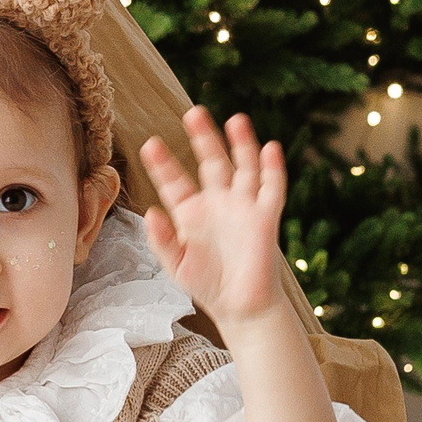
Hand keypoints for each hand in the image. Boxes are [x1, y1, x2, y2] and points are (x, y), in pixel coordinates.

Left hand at [139, 106, 285, 329]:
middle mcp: (217, 202)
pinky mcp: (265, 218)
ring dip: (241, 144)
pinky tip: (269, 149)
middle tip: (193, 113)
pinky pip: (271, 189)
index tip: (150, 145)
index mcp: (190, 211)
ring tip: (235, 120)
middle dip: (204, 138)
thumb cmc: (206, 284)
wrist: (240, 307)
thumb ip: (162, 240)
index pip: (174, 180)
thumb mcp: (176, 264)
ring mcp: (242, 207)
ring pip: (244, 167)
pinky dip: (272, 169)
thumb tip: (149, 214)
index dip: (163, 163)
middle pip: (211, 161)